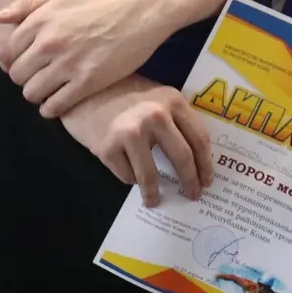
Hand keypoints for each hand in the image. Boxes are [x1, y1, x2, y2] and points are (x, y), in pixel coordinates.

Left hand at [0, 0, 172, 116]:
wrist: (141, 11)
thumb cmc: (102, 1)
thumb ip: (27, 4)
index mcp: (39, 21)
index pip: (7, 53)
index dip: (13, 61)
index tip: (26, 64)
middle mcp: (49, 44)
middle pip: (18, 75)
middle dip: (26, 78)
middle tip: (41, 77)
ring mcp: (68, 64)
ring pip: (32, 93)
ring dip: (38, 94)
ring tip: (50, 90)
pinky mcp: (87, 81)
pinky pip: (55, 106)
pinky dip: (52, 109)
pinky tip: (59, 103)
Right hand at [59, 74, 214, 206]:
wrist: (83, 91)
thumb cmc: (124, 94)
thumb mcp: (157, 97)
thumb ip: (176, 119)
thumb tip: (195, 158)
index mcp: (173, 101)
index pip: (199, 138)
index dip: (206, 163)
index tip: (208, 180)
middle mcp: (155, 116)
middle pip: (182, 157)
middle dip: (190, 181)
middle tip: (194, 195)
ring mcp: (130, 132)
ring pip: (150, 174)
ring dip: (154, 193)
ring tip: (155, 201)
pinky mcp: (107, 148)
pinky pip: (126, 175)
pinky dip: (130, 179)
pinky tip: (130, 176)